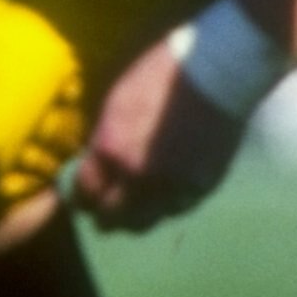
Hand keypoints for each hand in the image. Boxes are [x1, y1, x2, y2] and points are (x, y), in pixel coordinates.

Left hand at [68, 35, 247, 231]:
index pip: (86, 190)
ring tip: (130, 212)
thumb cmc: (160, 77)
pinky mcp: (201, 188)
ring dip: (133, 218)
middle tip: (101, 215)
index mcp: (110, 149)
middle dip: (103, 216)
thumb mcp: (117, 103)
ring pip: (145, 221)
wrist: (216, 76)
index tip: (81, 199)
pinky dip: (163, 208)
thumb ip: (105, 140)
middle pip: (112, 216)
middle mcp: (138, 176)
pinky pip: (174, 210)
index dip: (80, 197)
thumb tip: (97, 162)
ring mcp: (172, 186)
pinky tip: (160, 200)